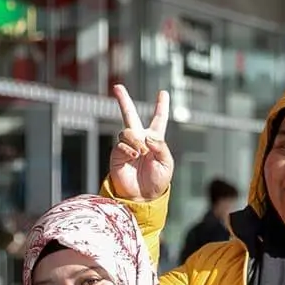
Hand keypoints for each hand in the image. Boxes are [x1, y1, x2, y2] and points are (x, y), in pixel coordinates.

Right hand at [106, 84, 174, 202]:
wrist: (143, 197)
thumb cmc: (158, 181)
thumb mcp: (167, 163)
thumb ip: (161, 147)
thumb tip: (147, 137)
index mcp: (155, 140)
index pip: (159, 119)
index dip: (161, 106)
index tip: (163, 93)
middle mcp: (140, 139)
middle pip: (130, 115)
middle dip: (123, 100)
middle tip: (117, 87)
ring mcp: (127, 146)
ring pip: (127, 131)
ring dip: (136, 140)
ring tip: (141, 153)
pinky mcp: (117, 154)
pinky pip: (121, 144)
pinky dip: (129, 149)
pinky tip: (134, 156)